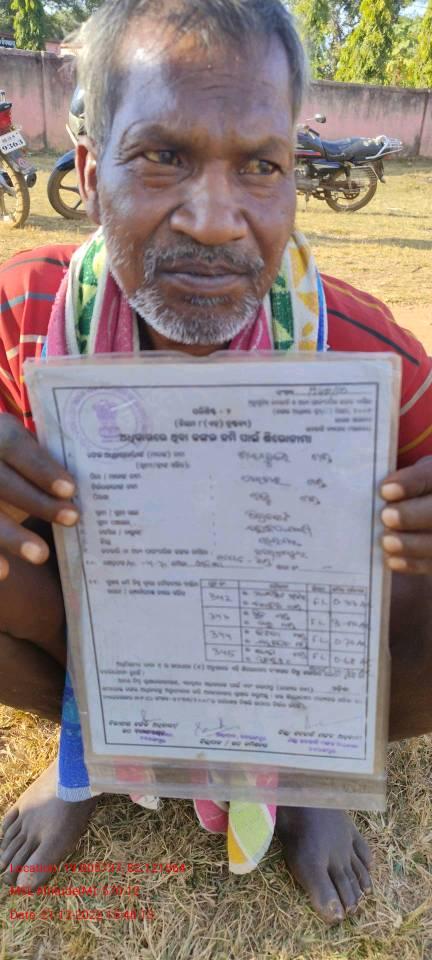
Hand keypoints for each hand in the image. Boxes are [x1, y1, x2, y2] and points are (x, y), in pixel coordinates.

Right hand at [0, 414, 78, 579]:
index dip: (41, 468)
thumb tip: (98, 485)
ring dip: (10, 535)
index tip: (70, 489)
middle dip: (36, 501)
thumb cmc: (16, 463)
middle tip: (72, 518)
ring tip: (41, 554)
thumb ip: (47, 463)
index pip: (15, 446)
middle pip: (1, 480)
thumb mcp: (24, 451)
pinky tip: (4, 572)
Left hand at [381, 457, 431, 573]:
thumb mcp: (407, 479)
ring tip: (386, 542)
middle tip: (386, 517)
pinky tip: (392, 559)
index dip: (411, 482)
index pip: (430, 476)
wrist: (420, 514)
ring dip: (411, 543)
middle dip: (412, 515)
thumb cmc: (407, 492)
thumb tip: (379, 494)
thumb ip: (398, 483)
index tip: (385, 490)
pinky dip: (412, 563)